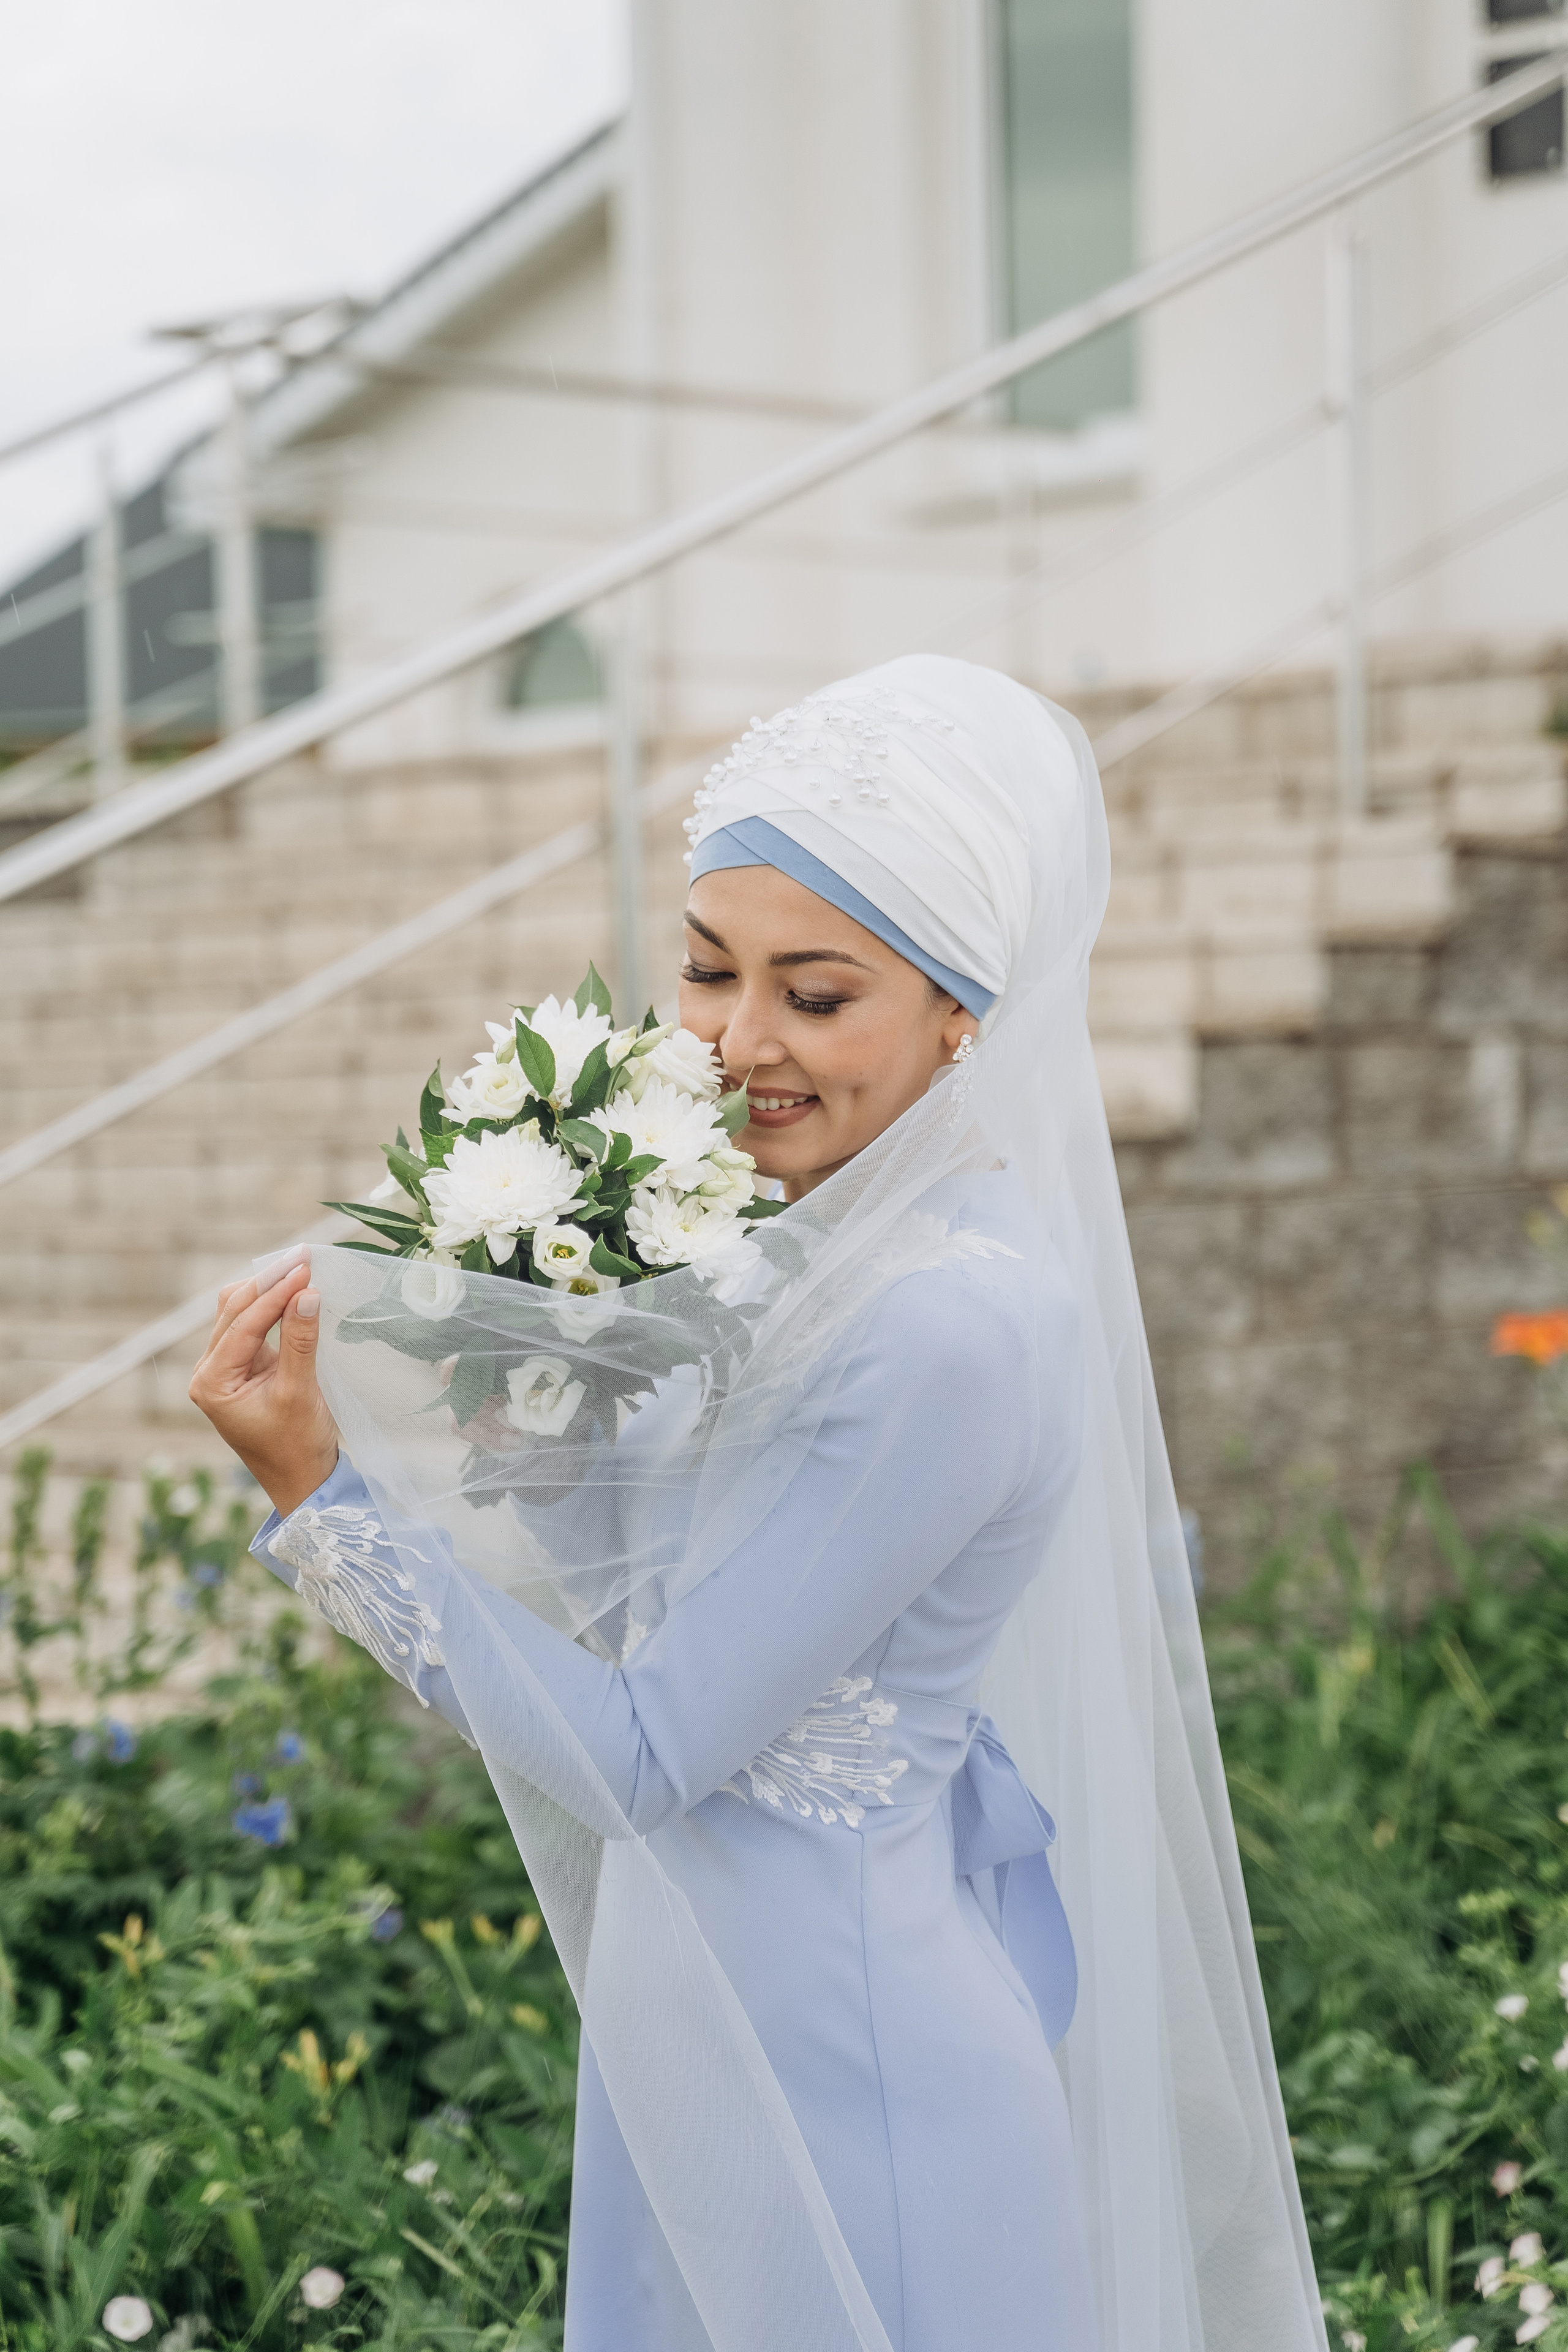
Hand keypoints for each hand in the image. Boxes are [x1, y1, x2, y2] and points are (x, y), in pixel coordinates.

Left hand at [189, 1251, 339, 1516]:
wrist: (303, 1481)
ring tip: (302, 1269)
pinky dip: (273, 1309)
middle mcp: (209, 1372)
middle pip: (235, 1311)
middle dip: (269, 1283)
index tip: (305, 1266)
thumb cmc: (297, 1446)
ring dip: (270, 1291)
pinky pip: (254, 1327)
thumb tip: (307, 1292)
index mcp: (211, 1382)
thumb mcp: (300, 1392)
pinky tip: (296, 1293)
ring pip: (241, 1314)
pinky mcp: (244, 1369)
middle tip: (304, 1257)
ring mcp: (224, 1369)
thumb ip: (300, 1341)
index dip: (275, 1292)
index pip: (243, 1323)